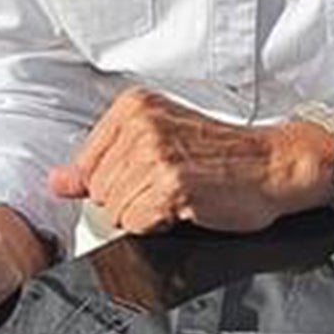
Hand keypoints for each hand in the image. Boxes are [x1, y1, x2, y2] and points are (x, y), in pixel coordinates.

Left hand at [47, 88, 333, 233]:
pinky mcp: (171, 185)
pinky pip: (136, 225)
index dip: (113, 185)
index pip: (86, 164)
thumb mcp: (158, 143)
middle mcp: (140, 124)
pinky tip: (184, 208)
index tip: (145, 181)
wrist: (275, 164)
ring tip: (178, 198)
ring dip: (145, 215)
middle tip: (167, 190)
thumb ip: (102, 162)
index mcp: (133, 107)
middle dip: (128, 202)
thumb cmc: (225, 155)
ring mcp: (155, 154)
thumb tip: (59, 182)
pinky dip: (157, 227)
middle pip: (97, 190)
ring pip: (114, 210)